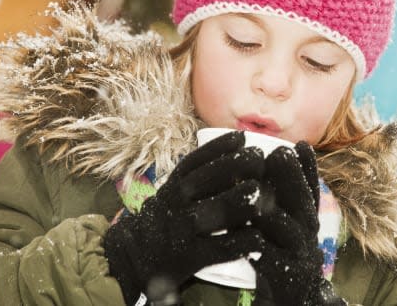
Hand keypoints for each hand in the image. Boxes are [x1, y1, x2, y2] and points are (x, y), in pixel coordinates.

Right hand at [104, 131, 266, 304]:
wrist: (135, 257)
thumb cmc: (170, 217)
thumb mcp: (176, 190)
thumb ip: (200, 173)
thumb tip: (239, 144)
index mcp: (174, 184)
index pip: (197, 159)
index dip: (221, 147)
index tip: (242, 138)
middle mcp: (177, 202)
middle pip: (210, 178)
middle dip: (238, 166)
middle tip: (260, 162)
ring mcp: (183, 228)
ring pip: (216, 211)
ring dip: (243, 201)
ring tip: (262, 195)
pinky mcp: (191, 256)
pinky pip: (221, 247)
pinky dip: (242, 241)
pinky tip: (259, 237)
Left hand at [249, 142, 345, 305]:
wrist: (289, 299)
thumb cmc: (279, 253)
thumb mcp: (284, 224)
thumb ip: (279, 199)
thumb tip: (265, 163)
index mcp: (306, 218)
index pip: (310, 188)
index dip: (308, 167)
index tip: (301, 145)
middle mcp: (308, 233)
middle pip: (303, 202)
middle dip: (291, 177)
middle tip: (278, 155)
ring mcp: (300, 254)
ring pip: (288, 227)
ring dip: (273, 209)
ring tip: (258, 193)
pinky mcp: (286, 275)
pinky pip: (270, 257)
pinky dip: (257, 245)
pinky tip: (243, 234)